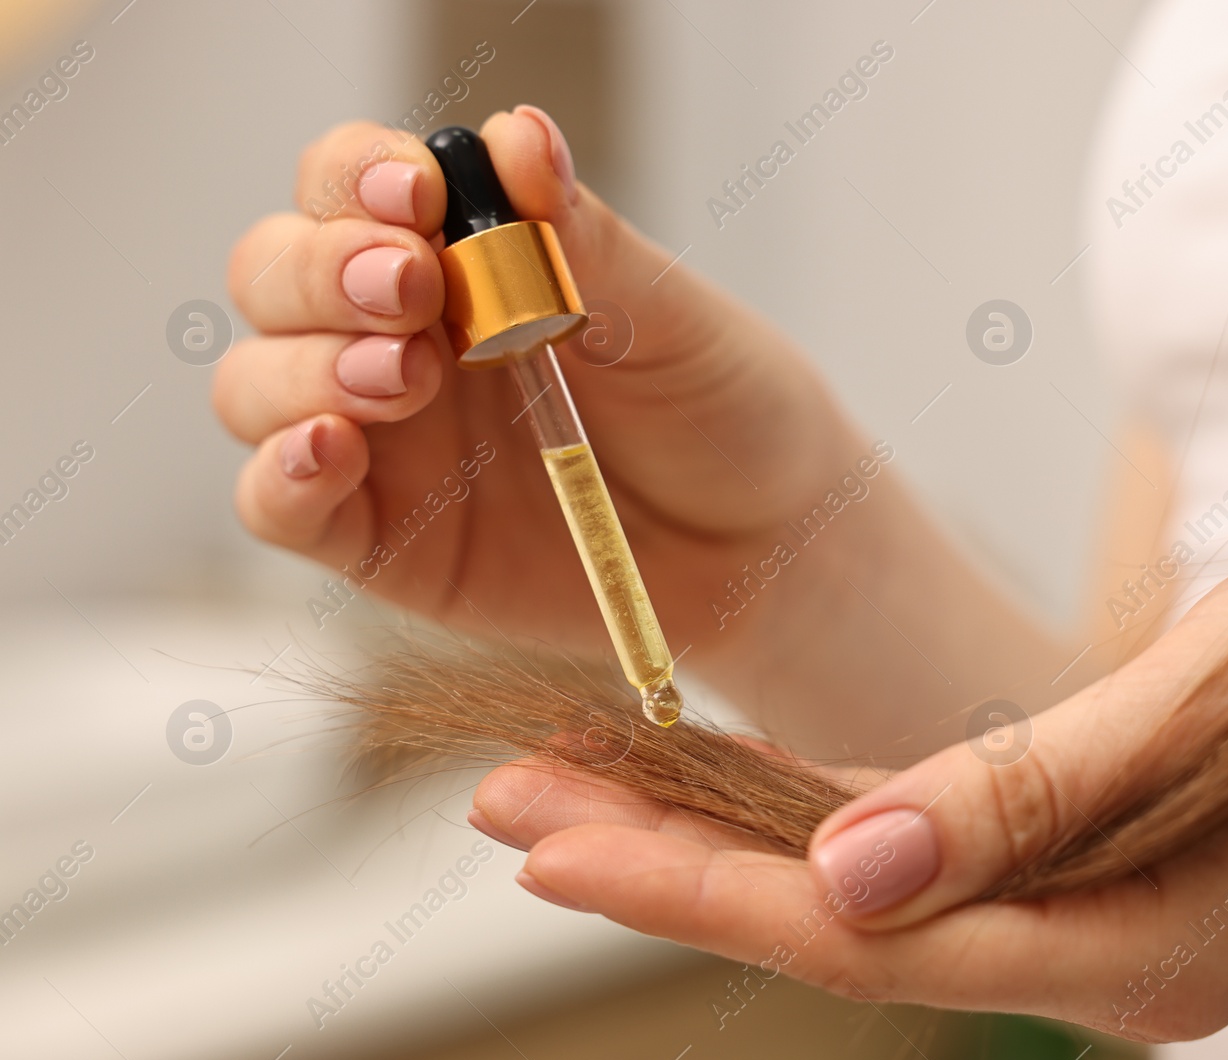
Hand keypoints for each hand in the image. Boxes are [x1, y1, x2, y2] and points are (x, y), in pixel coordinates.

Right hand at [215, 107, 1068, 749]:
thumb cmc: (723, 414)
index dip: (362, 178)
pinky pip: (278, 505)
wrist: (764, 549)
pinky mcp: (380, 540)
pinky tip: (331, 449)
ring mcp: (380, 441)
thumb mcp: (671, 320)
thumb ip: (586, 243)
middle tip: (412, 288)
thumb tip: (521, 134)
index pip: (355, 188)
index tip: (421, 198)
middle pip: (276, 274)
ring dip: (304, 366)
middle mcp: (399, 339)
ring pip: (255, 383)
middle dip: (324, 270)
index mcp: (460, 262)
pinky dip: (280, 474)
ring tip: (404, 377)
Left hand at [469, 538, 1227, 1039]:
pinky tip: (736, 778)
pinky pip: (928, 846)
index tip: (543, 836)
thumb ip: (1030, 799)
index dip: (687, 879)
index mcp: (1123, 943)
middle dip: (665, 856)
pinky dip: (821, 811)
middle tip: (507, 804)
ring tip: (579, 782)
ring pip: (867, 881)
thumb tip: (847, 878)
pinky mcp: (1099, 858)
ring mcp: (1096, 914)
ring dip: (726, 829)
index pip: (852, 927)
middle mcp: (1096, 952)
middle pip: (833, 914)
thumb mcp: (1222, 711)